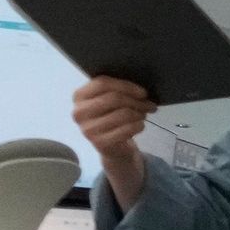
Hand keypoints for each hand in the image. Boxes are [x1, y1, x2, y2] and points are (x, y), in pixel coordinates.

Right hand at [72, 77, 153, 204]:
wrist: (111, 146)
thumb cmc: (112, 117)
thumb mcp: (110, 101)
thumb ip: (117, 90)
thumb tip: (140, 89)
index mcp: (79, 96)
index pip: (102, 83)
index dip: (126, 86)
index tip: (143, 92)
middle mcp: (79, 112)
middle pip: (113, 98)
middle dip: (136, 101)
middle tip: (150, 105)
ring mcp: (87, 129)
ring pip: (122, 114)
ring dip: (139, 114)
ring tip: (144, 115)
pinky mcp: (99, 143)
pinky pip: (126, 130)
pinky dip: (138, 126)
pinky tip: (139, 125)